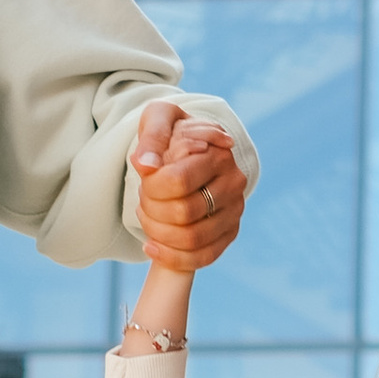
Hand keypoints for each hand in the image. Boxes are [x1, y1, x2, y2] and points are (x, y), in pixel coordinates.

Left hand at [129, 101, 244, 270]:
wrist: (186, 152)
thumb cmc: (171, 134)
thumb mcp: (159, 120)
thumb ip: (152, 137)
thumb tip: (145, 165)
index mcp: (219, 153)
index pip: (179, 181)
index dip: (151, 186)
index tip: (144, 178)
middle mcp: (234, 183)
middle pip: (184, 213)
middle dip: (152, 210)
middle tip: (144, 198)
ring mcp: (235, 211)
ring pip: (192, 239)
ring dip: (158, 233)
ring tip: (147, 217)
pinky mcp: (230, 233)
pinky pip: (203, 257)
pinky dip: (172, 257)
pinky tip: (151, 247)